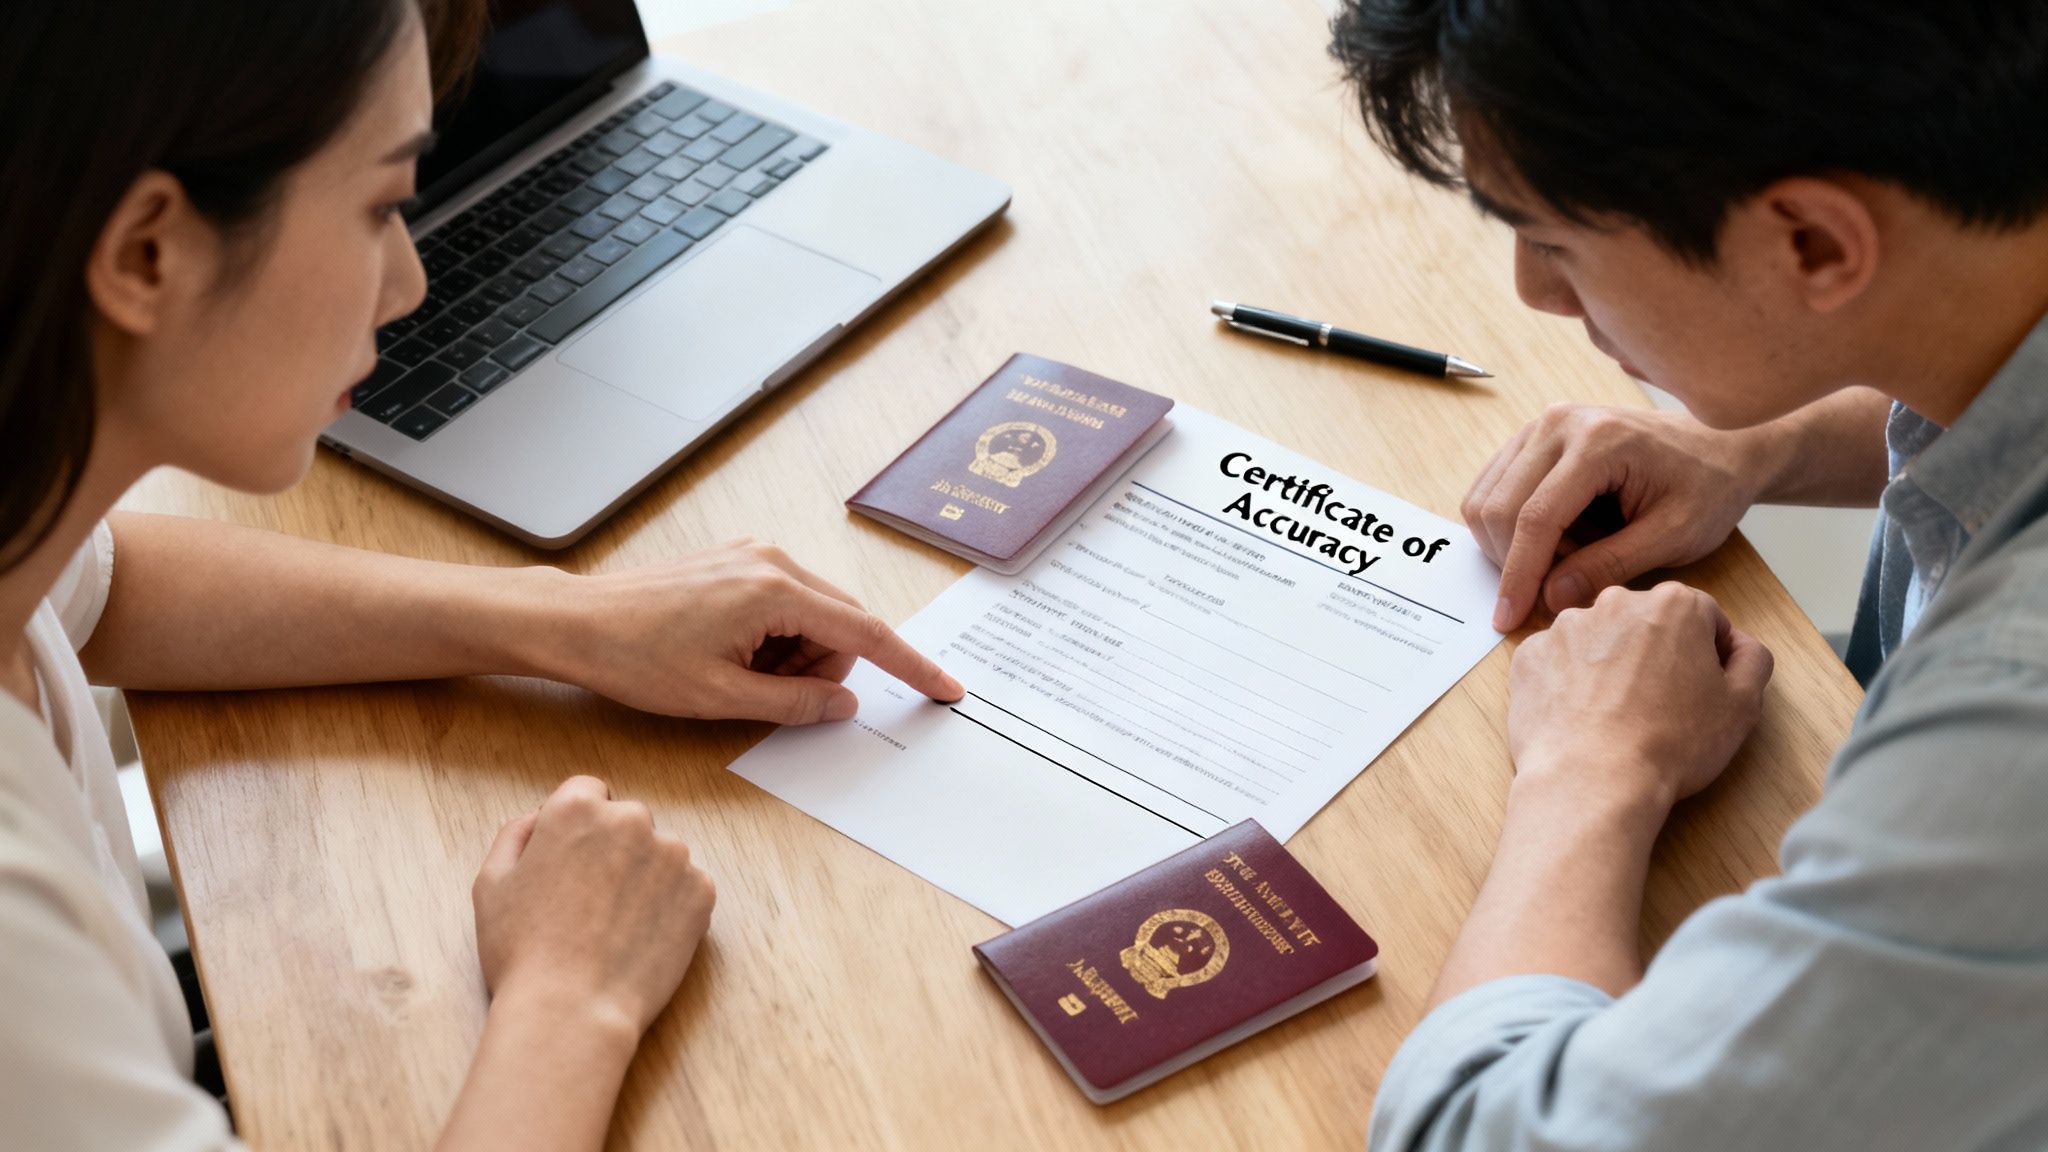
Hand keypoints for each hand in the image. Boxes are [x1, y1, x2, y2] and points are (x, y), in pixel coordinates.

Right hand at [472, 776, 714, 1037]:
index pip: (587, 792)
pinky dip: (670, 906)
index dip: (577, 826)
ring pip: (659, 854)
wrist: (572, 1011)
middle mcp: (631, 819)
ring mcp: (673, 854)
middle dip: (612, 849)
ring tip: (614, 926)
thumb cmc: (522, 951)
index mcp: (578, 808)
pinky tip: (641, 938)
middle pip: (626, 821)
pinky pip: (686, 887)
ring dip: (644, 876)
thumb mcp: (492, 883)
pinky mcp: (701, 891)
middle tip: (589, 901)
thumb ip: (516, 835)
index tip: (572, 861)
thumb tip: (539, 817)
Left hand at [535, 539, 962, 724]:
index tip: (946, 689)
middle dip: (823, 667)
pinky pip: (787, 604)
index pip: (866, 633)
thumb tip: (843, 704)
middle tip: (765, 694)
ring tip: (736, 673)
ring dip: (795, 655)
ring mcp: (755, 555)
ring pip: (815, 616)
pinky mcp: (739, 561)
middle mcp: (773, 561)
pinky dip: (776, 638)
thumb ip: (795, 702)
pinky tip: (731, 653)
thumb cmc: (637, 658)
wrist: (579, 623)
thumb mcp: (721, 697)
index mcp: (775, 592)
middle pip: (842, 623)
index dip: (910, 667)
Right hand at [1464, 404, 1770, 631]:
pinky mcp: (1531, 438)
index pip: (1535, 517)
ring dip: (1512, 546)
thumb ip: (1610, 566)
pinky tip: (1558, 540)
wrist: (1720, 449)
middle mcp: (1559, 423)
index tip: (1508, 619)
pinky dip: (1511, 529)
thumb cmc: (1707, 490)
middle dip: (1515, 563)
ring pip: (1485, 501)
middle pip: (1499, 509)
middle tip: (1561, 588)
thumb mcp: (1673, 537)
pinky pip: (1492, 491)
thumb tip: (1549, 597)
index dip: (1518, 575)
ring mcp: (1541, 426)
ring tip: (1570, 558)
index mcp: (1599, 441)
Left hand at [1506, 583, 1772, 811]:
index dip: (1708, 656)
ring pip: (1599, 641)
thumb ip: (1752, 660)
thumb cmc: (1669, 744)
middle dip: (1657, 655)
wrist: (1591, 779)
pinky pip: (1557, 663)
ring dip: (1609, 667)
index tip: (1702, 690)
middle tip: (1660, 706)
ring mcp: (1565, 628)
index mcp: (1674, 605)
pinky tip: (1581, 718)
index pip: (1703, 618)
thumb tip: (1741, 645)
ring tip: (1616, 717)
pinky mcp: (1531, 657)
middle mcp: (1616, 603)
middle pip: (1647, 623)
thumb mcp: (1741, 705)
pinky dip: (1568, 684)